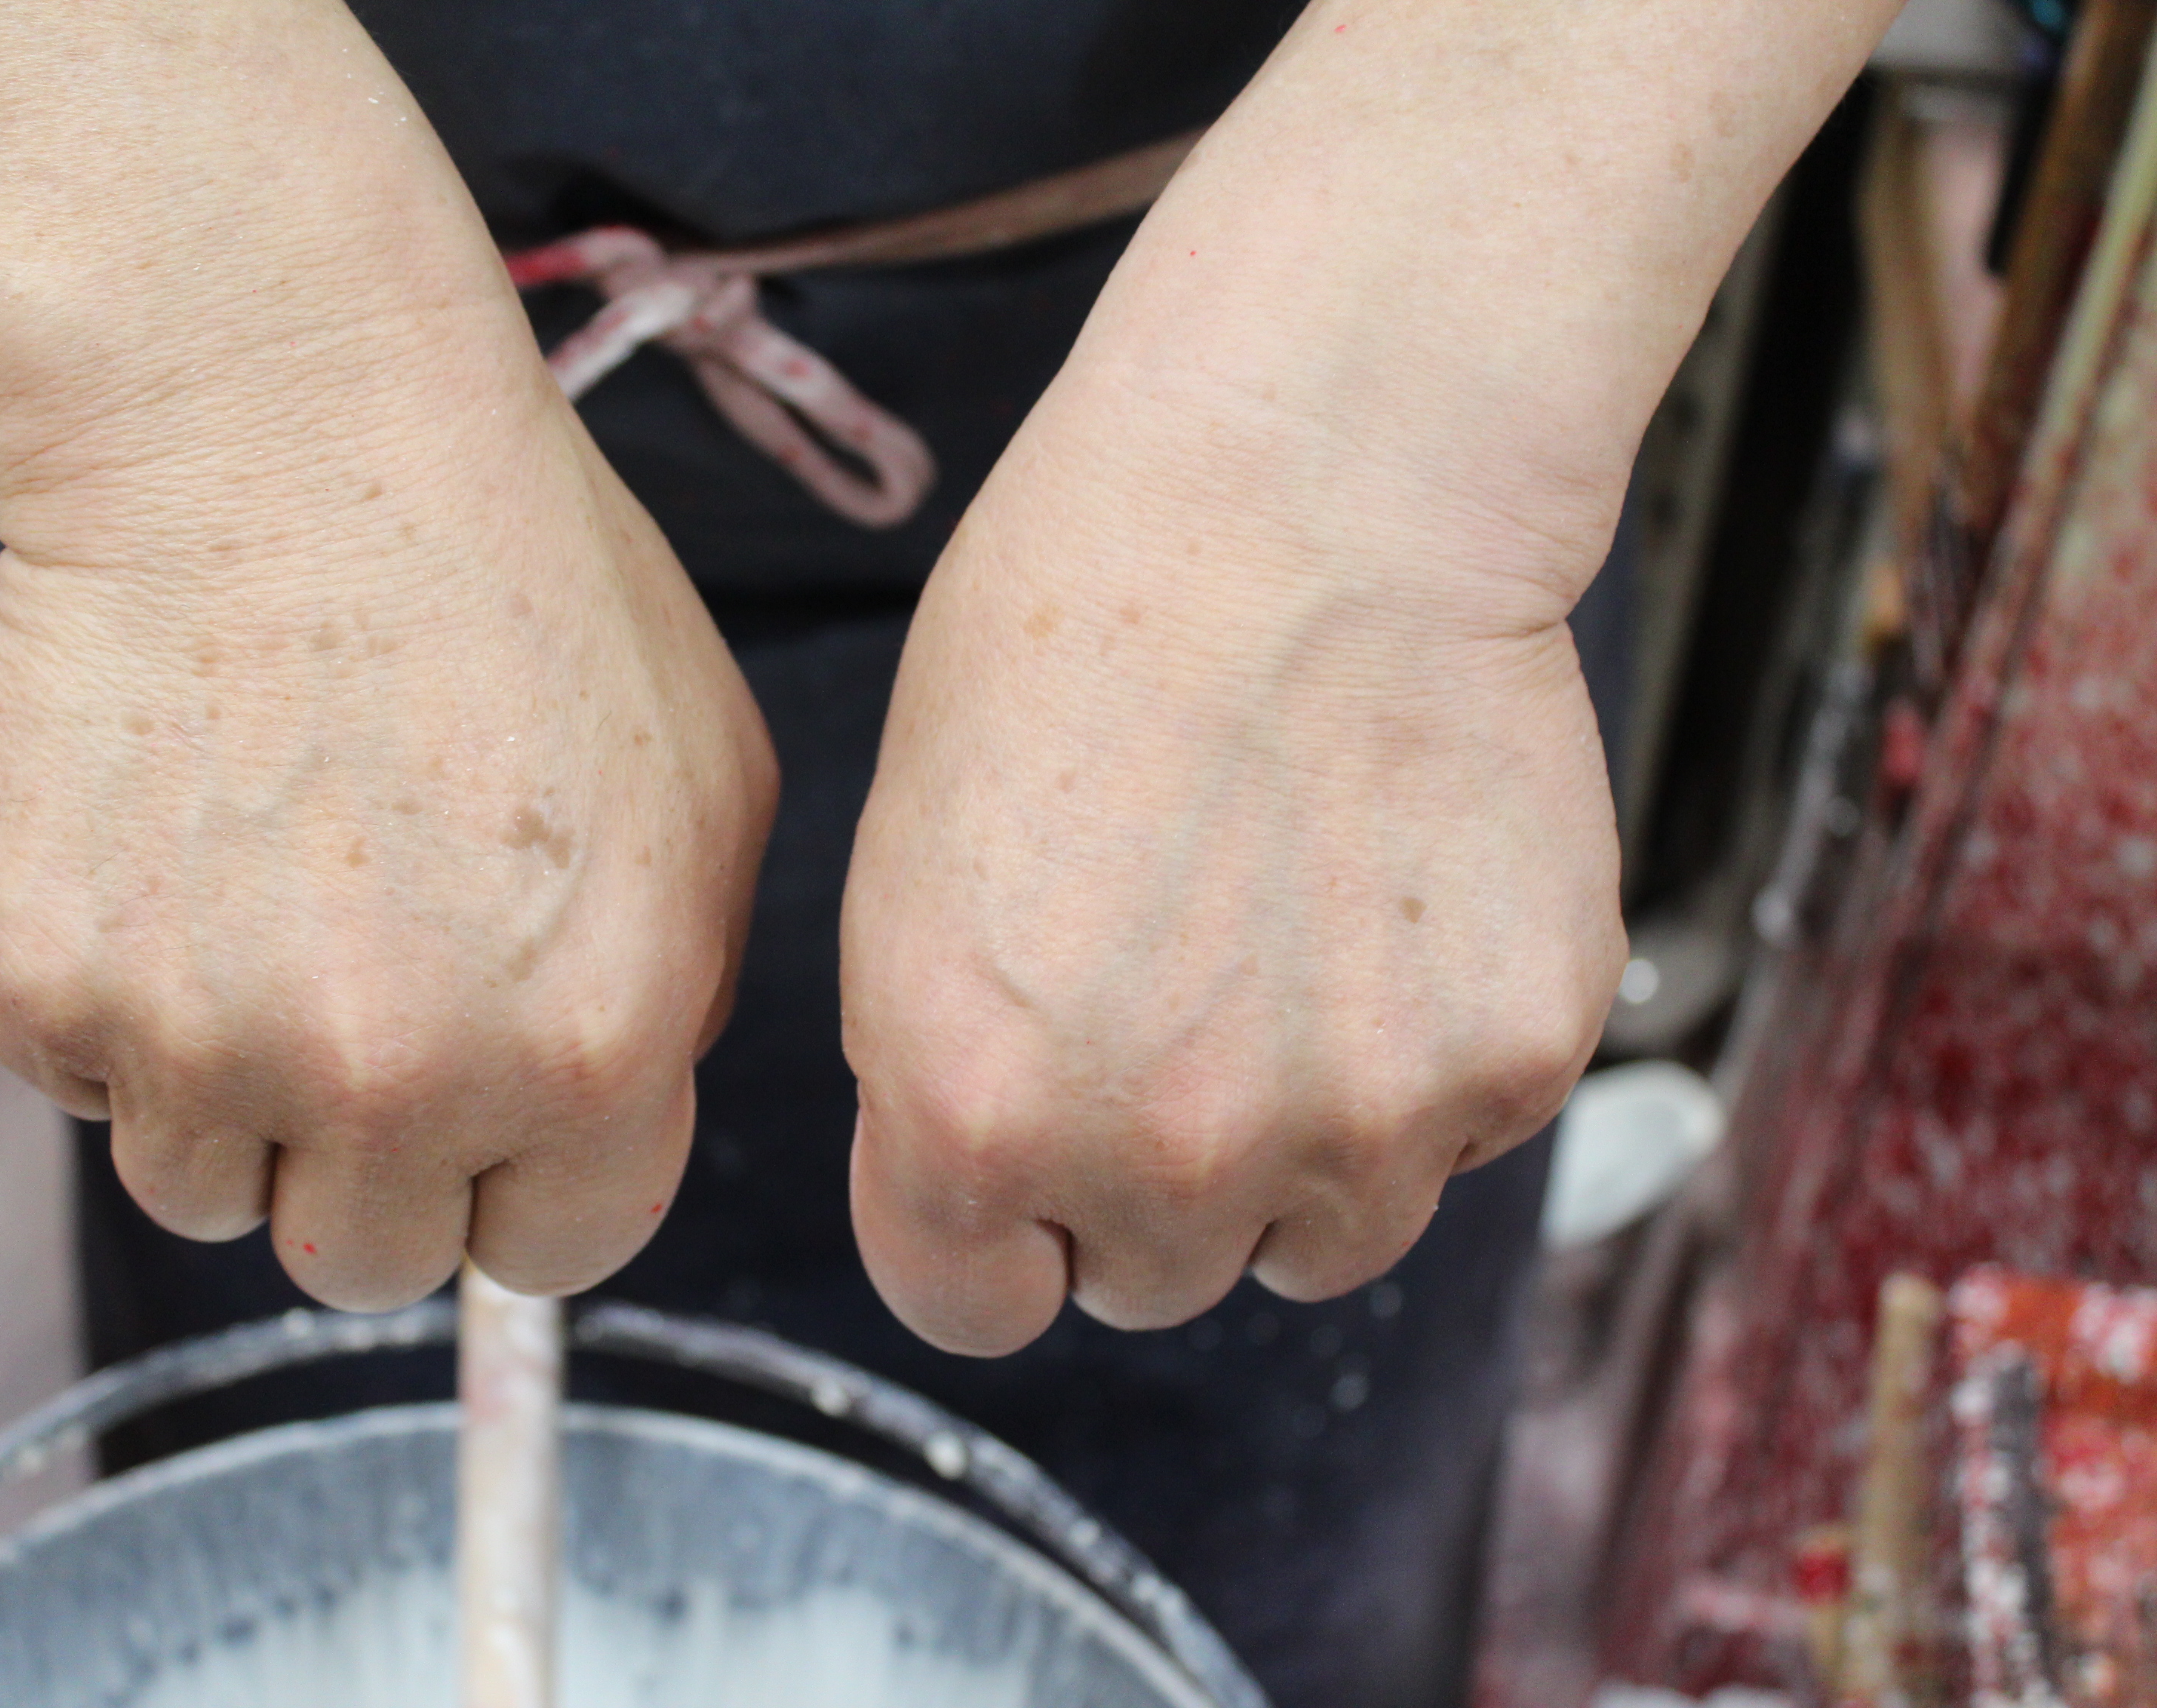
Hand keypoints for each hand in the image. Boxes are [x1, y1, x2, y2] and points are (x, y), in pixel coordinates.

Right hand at [0, 85, 773, 1310]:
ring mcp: (202, 1041)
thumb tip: (604, 1111)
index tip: (495, 1108)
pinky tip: (167, 849)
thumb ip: (678, 991)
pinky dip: (110, 1002)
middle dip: (377, 1161)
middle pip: (367, 1261)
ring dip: (232, 1093)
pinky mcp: (43, 977)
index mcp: (592, 1050)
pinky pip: (76, 1083)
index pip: (554, 1255)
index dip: (527, 1181)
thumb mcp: (710, 789)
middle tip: (366, 1007)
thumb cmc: (519, 572)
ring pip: (204, 1192)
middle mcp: (397, 1080)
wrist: (279, 416)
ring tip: (263, 905)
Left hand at [840, 358, 1624, 1353]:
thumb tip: (1001, 1190)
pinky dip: (1424, 1060)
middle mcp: (1165, 1151)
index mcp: (975, 1105)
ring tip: (1287, 959)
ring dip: (1295, 1150)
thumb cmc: (1073, 633)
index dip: (990, 1230)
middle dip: (1143, 1179)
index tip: (1021, 1162)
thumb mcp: (910, 867)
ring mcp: (1361, 1119)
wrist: (1308, 488)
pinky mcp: (1516, 1058)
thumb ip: (947, 1074)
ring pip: (1321, 1245)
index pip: (971, 1305)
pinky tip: (1389, 905)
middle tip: (1169, 1007)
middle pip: (1151, 1282)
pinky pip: (1453, 1141)